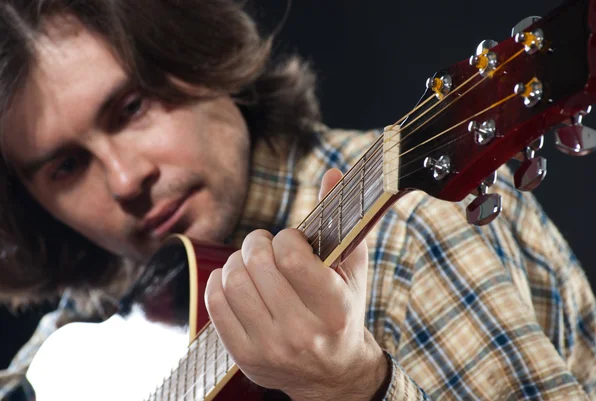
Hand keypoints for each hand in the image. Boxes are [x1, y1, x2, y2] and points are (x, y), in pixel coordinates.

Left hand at [205, 168, 389, 400]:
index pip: (293, 257)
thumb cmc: (344, 314)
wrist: (333, 375)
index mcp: (334, 308)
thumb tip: (331, 173)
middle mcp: (302, 332)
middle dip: (257, 242)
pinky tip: (235, 279)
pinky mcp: (244, 356)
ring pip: (233, 281)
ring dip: (237, 259)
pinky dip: (220, 280)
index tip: (291, 241)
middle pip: (258, 265)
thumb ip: (342, 222)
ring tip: (250, 260)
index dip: (286, 237)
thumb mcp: (352, 270)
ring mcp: (270, 347)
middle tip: (264, 243)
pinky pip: (215, 303)